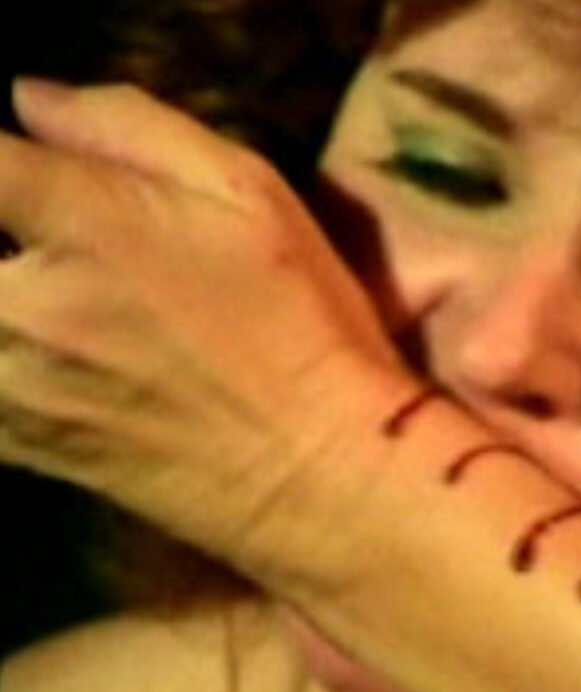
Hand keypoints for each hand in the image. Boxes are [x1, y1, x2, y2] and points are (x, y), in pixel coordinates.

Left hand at [0, 80, 408, 556]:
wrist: (321, 473)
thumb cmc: (304, 325)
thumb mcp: (253, 197)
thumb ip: (132, 128)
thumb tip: (32, 101)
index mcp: (84, 226)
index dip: (1, 161)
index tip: (30, 176)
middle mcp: (21, 308)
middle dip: (11, 231)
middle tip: (58, 241)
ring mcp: (7, 387)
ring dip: (12, 296)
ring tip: (77, 300)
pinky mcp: (15, 444)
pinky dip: (10, 351)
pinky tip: (63, 353)